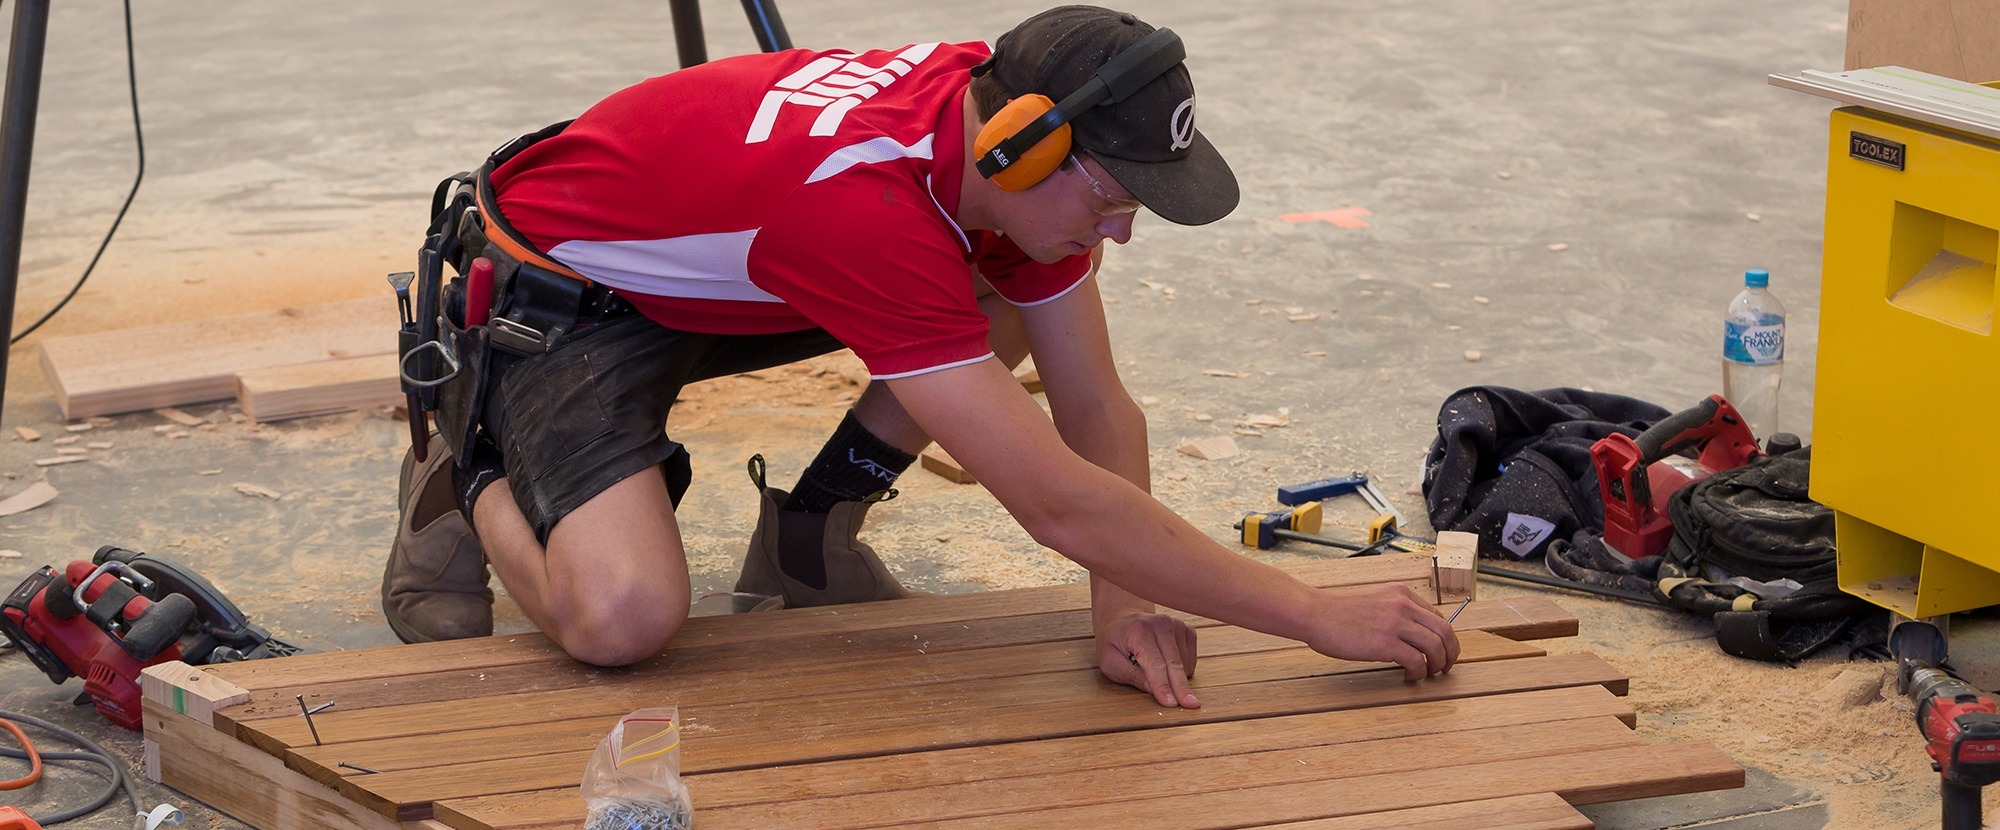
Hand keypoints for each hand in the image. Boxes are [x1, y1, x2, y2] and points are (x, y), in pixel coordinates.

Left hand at [1096, 611, 1200, 707]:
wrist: (1122, 619)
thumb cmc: (1114, 643)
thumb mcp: (1110, 662)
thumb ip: (1131, 675)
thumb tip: (1153, 690)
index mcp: (1138, 631)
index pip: (1154, 664)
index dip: (1162, 685)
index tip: (1171, 703)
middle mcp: (1161, 624)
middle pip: (1174, 664)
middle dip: (1181, 687)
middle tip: (1191, 705)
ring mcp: (1176, 625)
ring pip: (1184, 663)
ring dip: (1176, 679)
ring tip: (1156, 672)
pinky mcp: (1187, 630)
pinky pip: (1191, 659)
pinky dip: (1183, 670)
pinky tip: (1167, 666)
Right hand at [1303, 583, 1461, 680]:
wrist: (1315, 613)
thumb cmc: (1337, 612)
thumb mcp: (1375, 601)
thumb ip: (1395, 612)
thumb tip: (1411, 635)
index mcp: (1402, 594)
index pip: (1437, 616)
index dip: (1445, 637)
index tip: (1441, 650)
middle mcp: (1404, 605)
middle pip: (1444, 631)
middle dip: (1450, 652)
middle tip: (1446, 666)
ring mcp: (1396, 623)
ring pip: (1436, 646)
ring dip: (1438, 664)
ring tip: (1429, 674)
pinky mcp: (1386, 643)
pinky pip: (1417, 661)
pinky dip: (1419, 672)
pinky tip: (1410, 676)